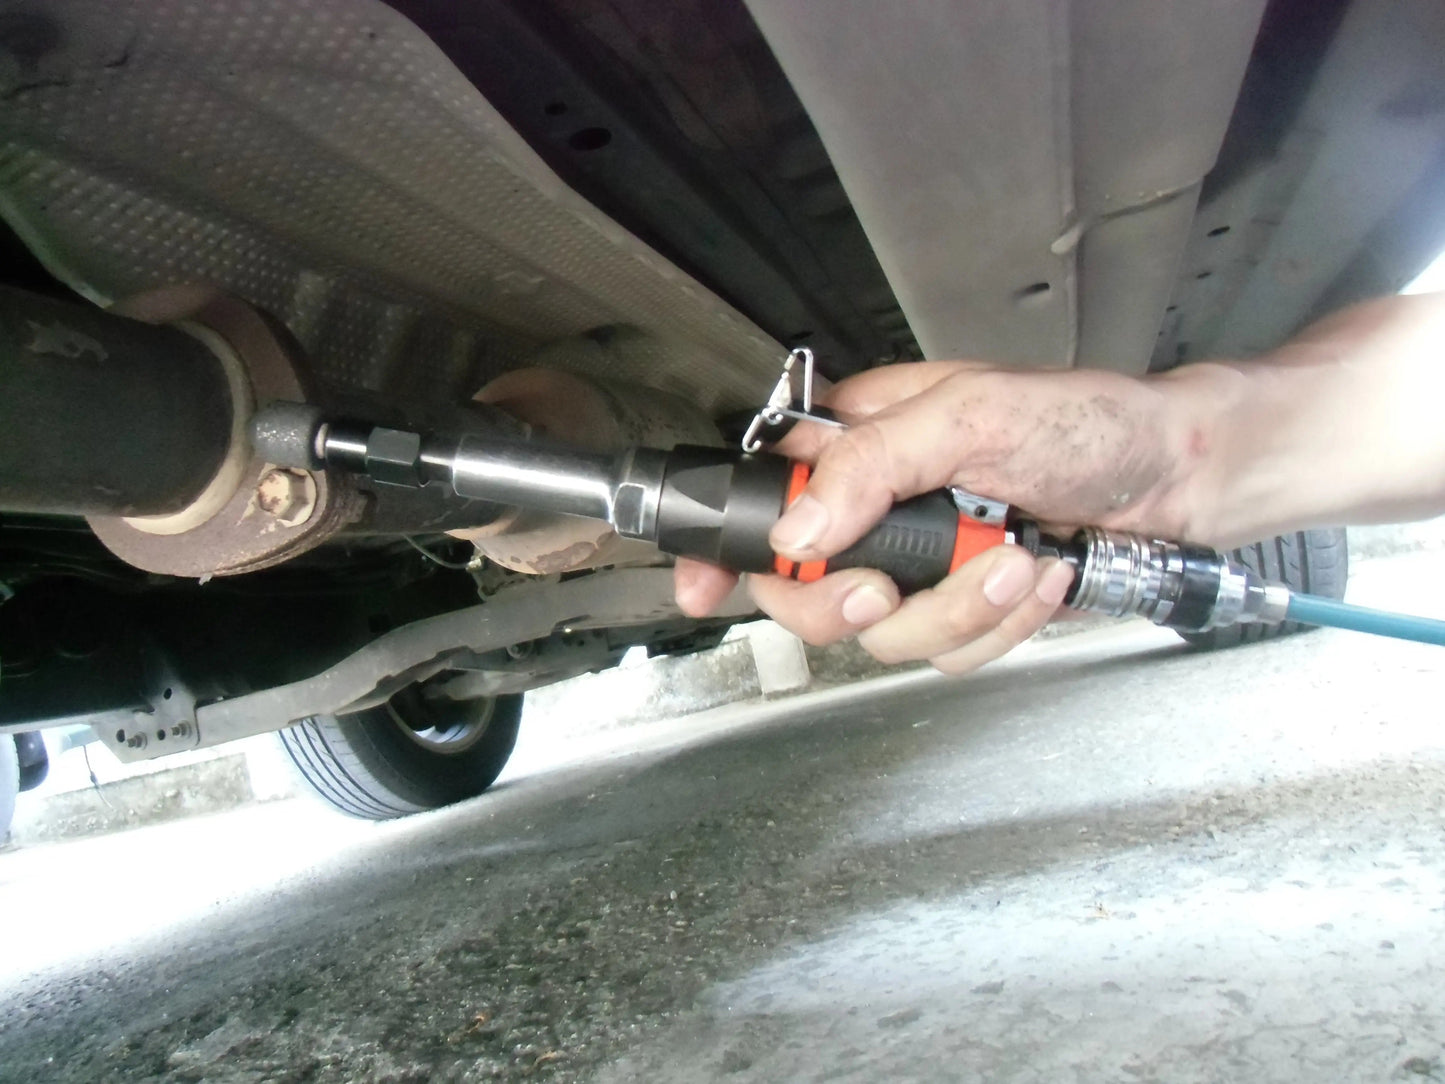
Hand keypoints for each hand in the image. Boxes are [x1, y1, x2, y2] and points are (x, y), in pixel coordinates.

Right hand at [675, 360, 1196, 672]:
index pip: (765, 497)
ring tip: (1012, 564)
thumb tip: (801, 526)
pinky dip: (995, 629)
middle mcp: (880, 510)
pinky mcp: (965, 609)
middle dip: (851, 601)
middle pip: (806, 590)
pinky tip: (1032, 581)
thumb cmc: (1085, 422)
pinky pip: (945, 655)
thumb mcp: (973, 414)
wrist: (1177, 479)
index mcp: (861, 445)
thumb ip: (874, 463)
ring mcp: (922, 566)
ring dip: (953, 611)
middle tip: (887, 584)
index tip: (702, 585)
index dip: (725, 547)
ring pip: (882, 636)